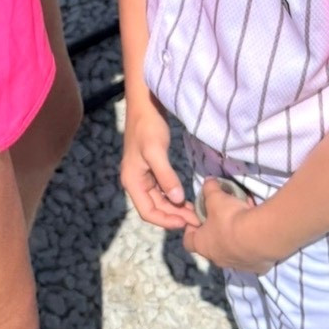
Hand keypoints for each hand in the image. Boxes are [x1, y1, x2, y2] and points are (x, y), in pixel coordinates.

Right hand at [121, 92, 196, 230]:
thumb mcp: (156, 151)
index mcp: (132, 181)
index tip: (185, 223)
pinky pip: (162, 190)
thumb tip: (178, 200)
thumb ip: (166, 177)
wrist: (145, 106)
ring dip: (175, 208)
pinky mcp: (151, 169)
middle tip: (196, 220)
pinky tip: (186, 199)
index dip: (166, 221)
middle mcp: (136, 182)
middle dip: (174, 216)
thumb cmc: (148, 127)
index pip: (147, 212)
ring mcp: (143, 176)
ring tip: (194, 212)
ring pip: (159, 201)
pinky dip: (173, 197)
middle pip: (154, 208)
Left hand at [183, 180, 278, 274]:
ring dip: (237, 239)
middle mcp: (217, 259)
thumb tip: (208, 181)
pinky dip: (254, 245)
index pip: (188, 241)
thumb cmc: (229, 217)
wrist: (259, 235)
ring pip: (233, 251)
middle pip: (212, 246)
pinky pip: (252, 255)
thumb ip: (210, 189)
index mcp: (202, 245)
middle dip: (217, 232)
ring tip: (245, 222)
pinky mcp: (256, 267)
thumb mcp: (216, 197)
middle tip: (224, 217)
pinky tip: (259, 232)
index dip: (191, 228)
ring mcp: (237, 265)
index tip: (198, 218)